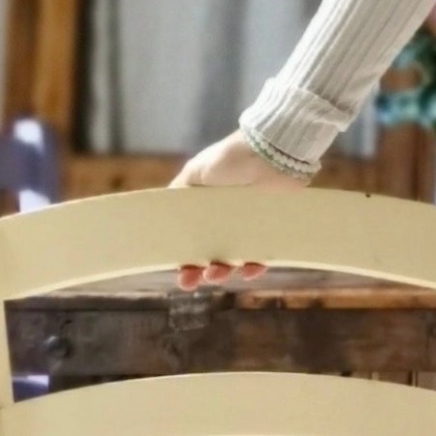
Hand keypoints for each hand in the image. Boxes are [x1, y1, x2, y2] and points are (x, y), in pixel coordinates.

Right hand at [170, 130, 308, 290]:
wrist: (272, 153)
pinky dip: (256, 266)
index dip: (183, 254)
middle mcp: (226, 217)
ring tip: (216, 275)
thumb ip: (181, 191)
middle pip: (210, 252)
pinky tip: (249, 272)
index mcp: (205, 205)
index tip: (176, 269)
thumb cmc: (231, 158)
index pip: (190, 236)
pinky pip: (263, 254)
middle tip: (190, 282)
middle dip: (198, 270)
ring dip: (224, 271)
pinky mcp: (272, 228)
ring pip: (235, 258)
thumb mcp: (197, 172)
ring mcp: (249, 224)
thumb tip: (163, 208)